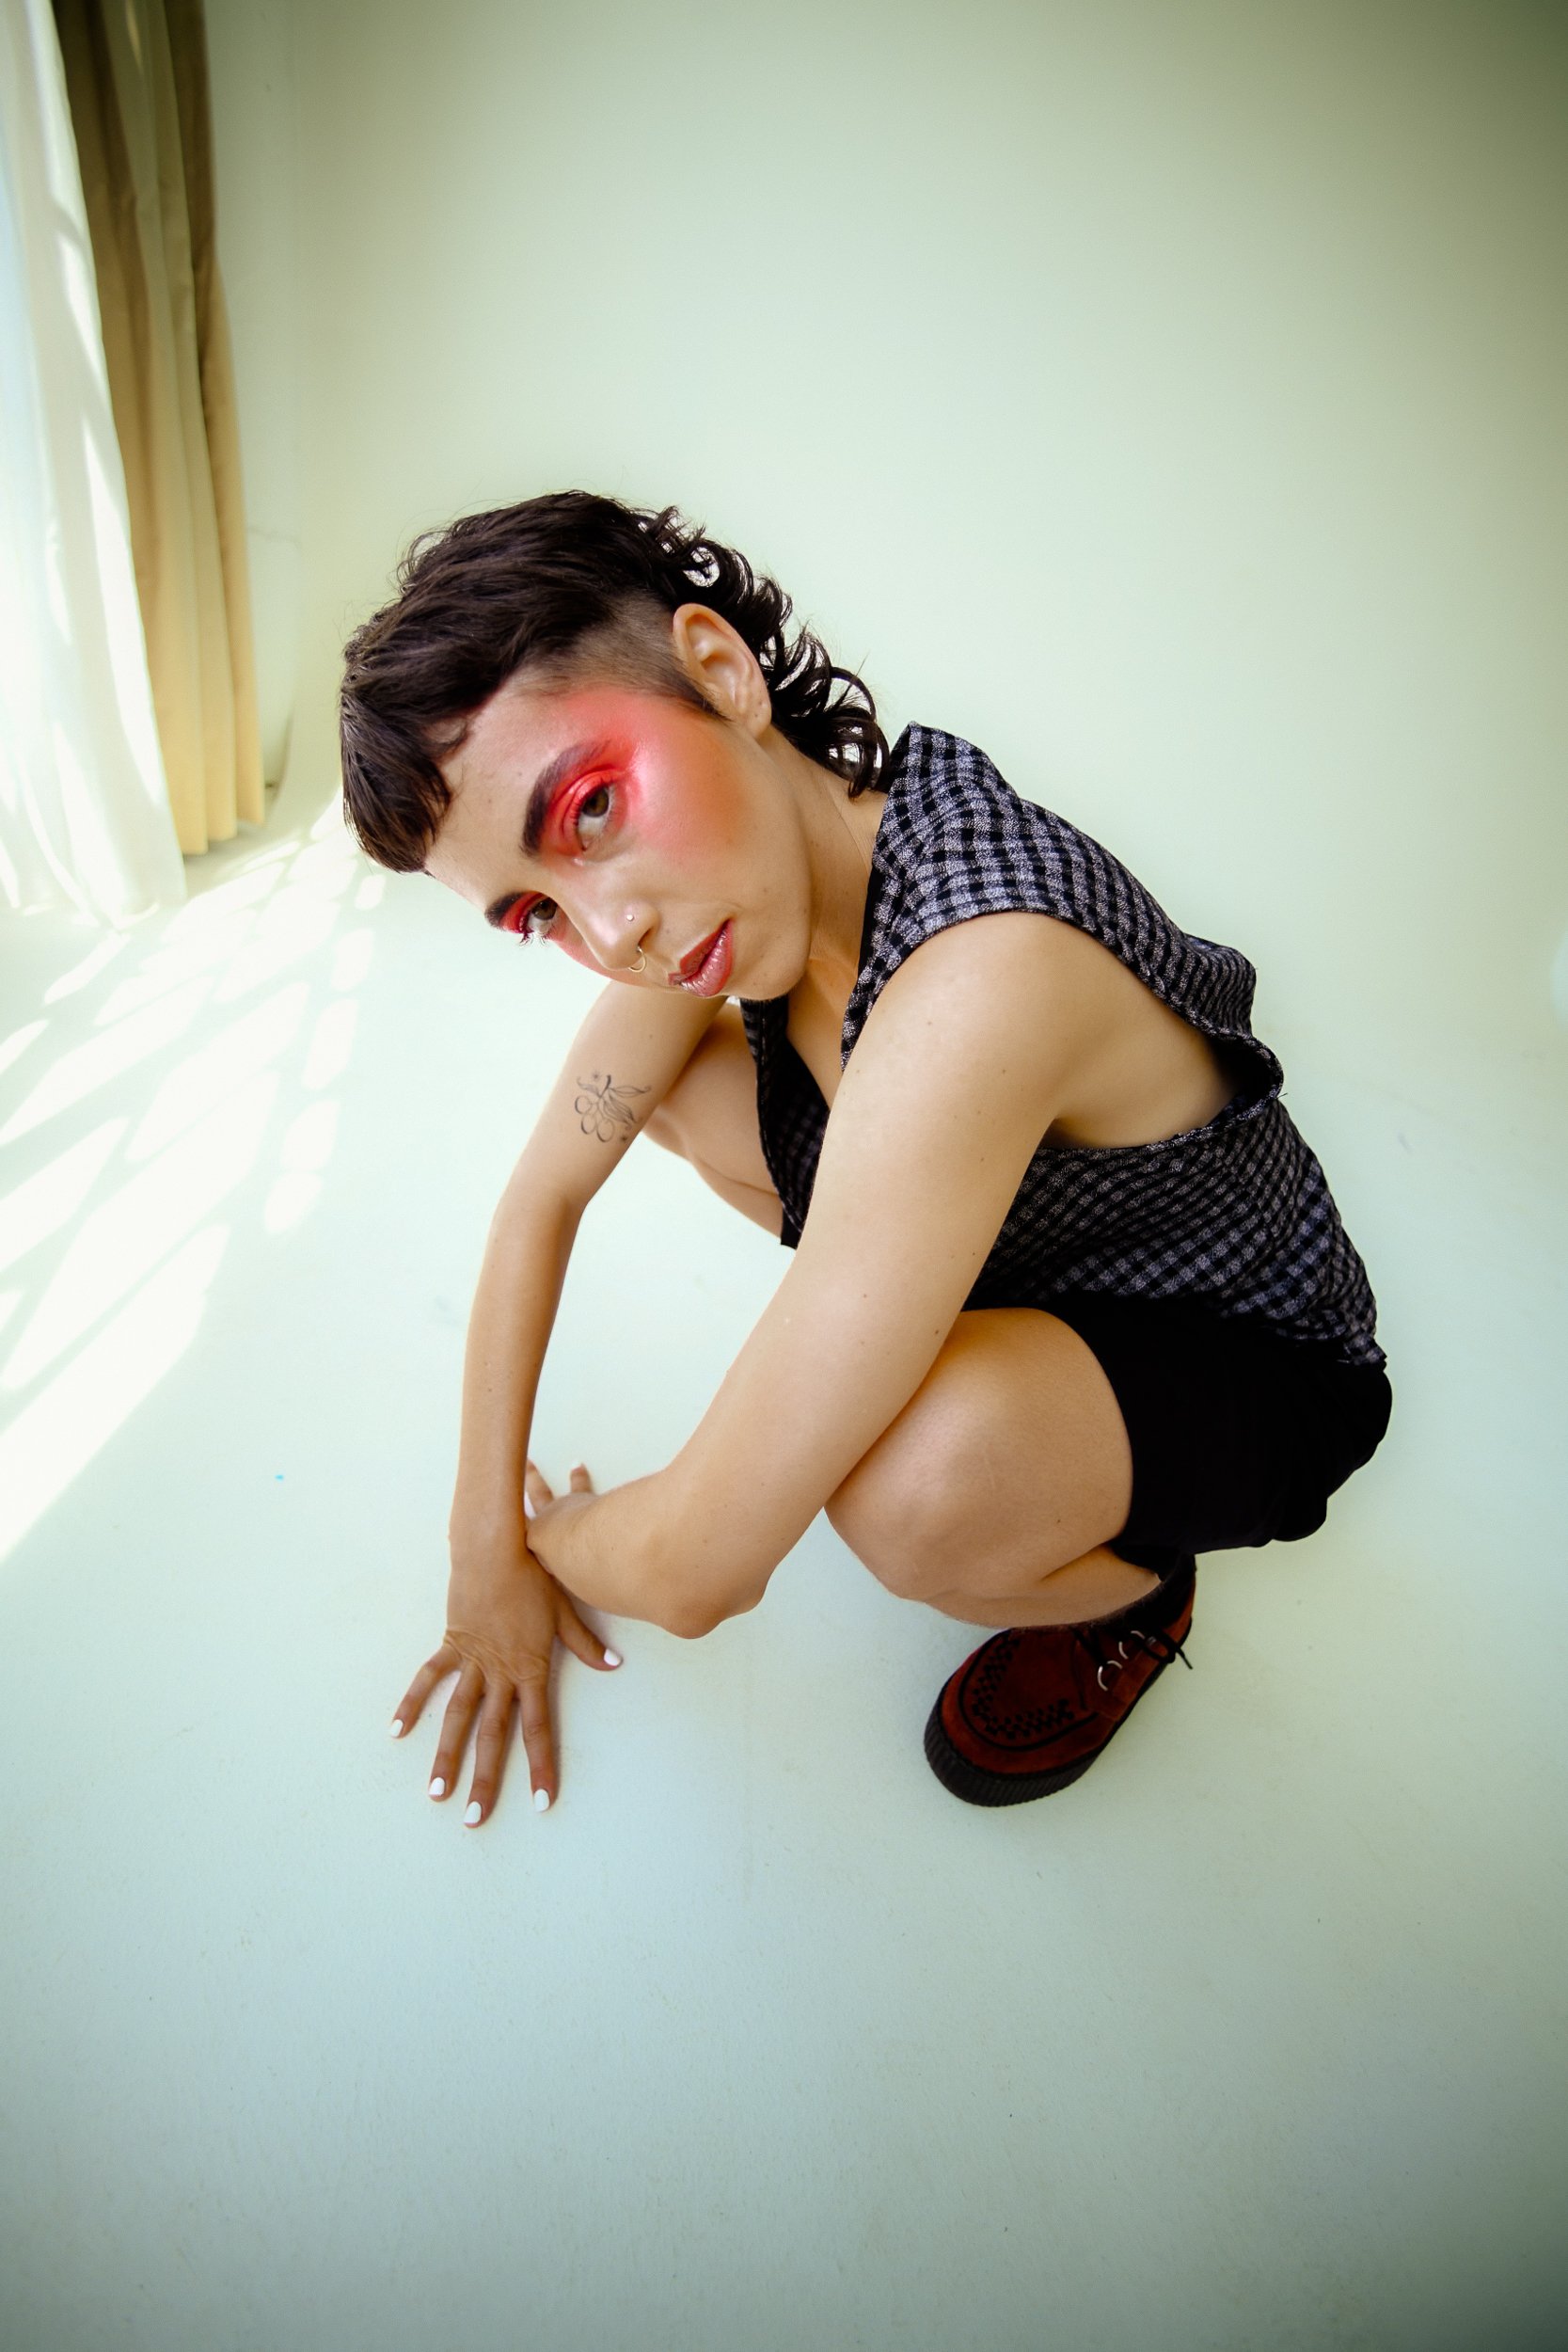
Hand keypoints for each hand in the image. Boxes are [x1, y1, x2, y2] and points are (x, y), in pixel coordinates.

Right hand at [390, 1462, 619, 1825]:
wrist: (495, 1550)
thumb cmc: (534, 1577)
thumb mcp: (564, 1611)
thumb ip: (584, 1644)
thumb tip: (613, 1663)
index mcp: (530, 1670)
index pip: (539, 1729)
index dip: (541, 1766)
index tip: (542, 1801)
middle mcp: (499, 1674)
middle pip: (493, 1736)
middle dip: (486, 1780)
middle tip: (475, 1818)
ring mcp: (472, 1662)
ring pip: (457, 1718)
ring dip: (445, 1757)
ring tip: (436, 1792)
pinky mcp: (451, 1645)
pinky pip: (430, 1679)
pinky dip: (413, 1702)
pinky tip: (398, 1730)